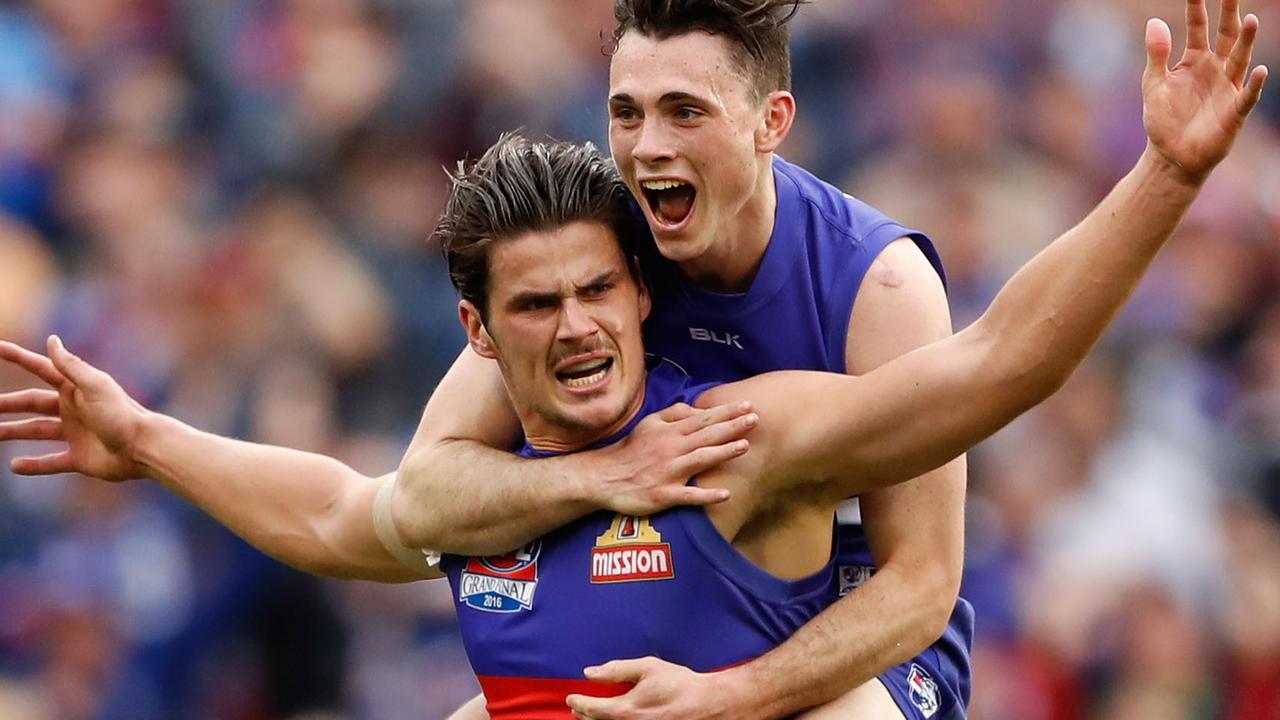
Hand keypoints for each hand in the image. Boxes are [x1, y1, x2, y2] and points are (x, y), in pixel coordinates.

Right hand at [0, 336, 149, 480]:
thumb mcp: (94, 386)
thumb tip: (51, 339)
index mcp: (76, 389)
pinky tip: (14, 466)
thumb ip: (71, 365)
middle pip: (32, 403)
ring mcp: (75, 434)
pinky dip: (33, 465)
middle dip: (8, 403)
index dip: (19, 357)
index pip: (41, 369)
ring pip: (36, 431)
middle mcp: (73, 409)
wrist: (144, 448)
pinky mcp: (79, 458)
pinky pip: (51, 462)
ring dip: (13, 432)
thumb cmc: (121, 414)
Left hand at [566, 657, 753, 719]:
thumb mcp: (647, 667)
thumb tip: (590, 672)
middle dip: (584, 716)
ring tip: (591, 716)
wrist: (707, 704)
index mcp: (625, 710)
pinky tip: (616, 718)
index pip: (591, 709)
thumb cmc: (679, 684)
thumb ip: (616, 669)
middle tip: (578, 708)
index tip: (571, 698)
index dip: (578, 703)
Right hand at [591, 401, 756, 515]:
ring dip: (723, 453)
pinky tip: (725, 494)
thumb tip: (698, 409)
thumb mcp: (650, 423)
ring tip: (745, 446)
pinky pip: (687, 495)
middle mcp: (671, 449)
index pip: (703, 419)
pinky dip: (706, 495)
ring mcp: (668, 472)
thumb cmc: (632, 450)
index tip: (748, 406)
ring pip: (700, 459)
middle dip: (732, 427)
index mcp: (669, 431)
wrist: (607, 477)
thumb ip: (674, 414)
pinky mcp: (663, 495)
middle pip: (706, 435)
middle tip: (755, 420)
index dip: (727, 412)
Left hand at [1142, 0, 1267, 181]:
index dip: (1198, 6)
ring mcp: (1227, 88)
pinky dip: (1254, 84)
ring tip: (1251, 19)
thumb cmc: (1163, 120)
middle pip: (1227, 35)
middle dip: (1230, 12)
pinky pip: (1247, 95)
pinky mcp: (1234, 111)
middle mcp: (1215, 68)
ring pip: (1240, 59)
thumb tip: (1154, 22)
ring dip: (1247, 41)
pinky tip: (1261, 71)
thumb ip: (1156, 55)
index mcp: (1194, 59)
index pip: (1198, 26)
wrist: (1171, 156)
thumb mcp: (1153, 85)